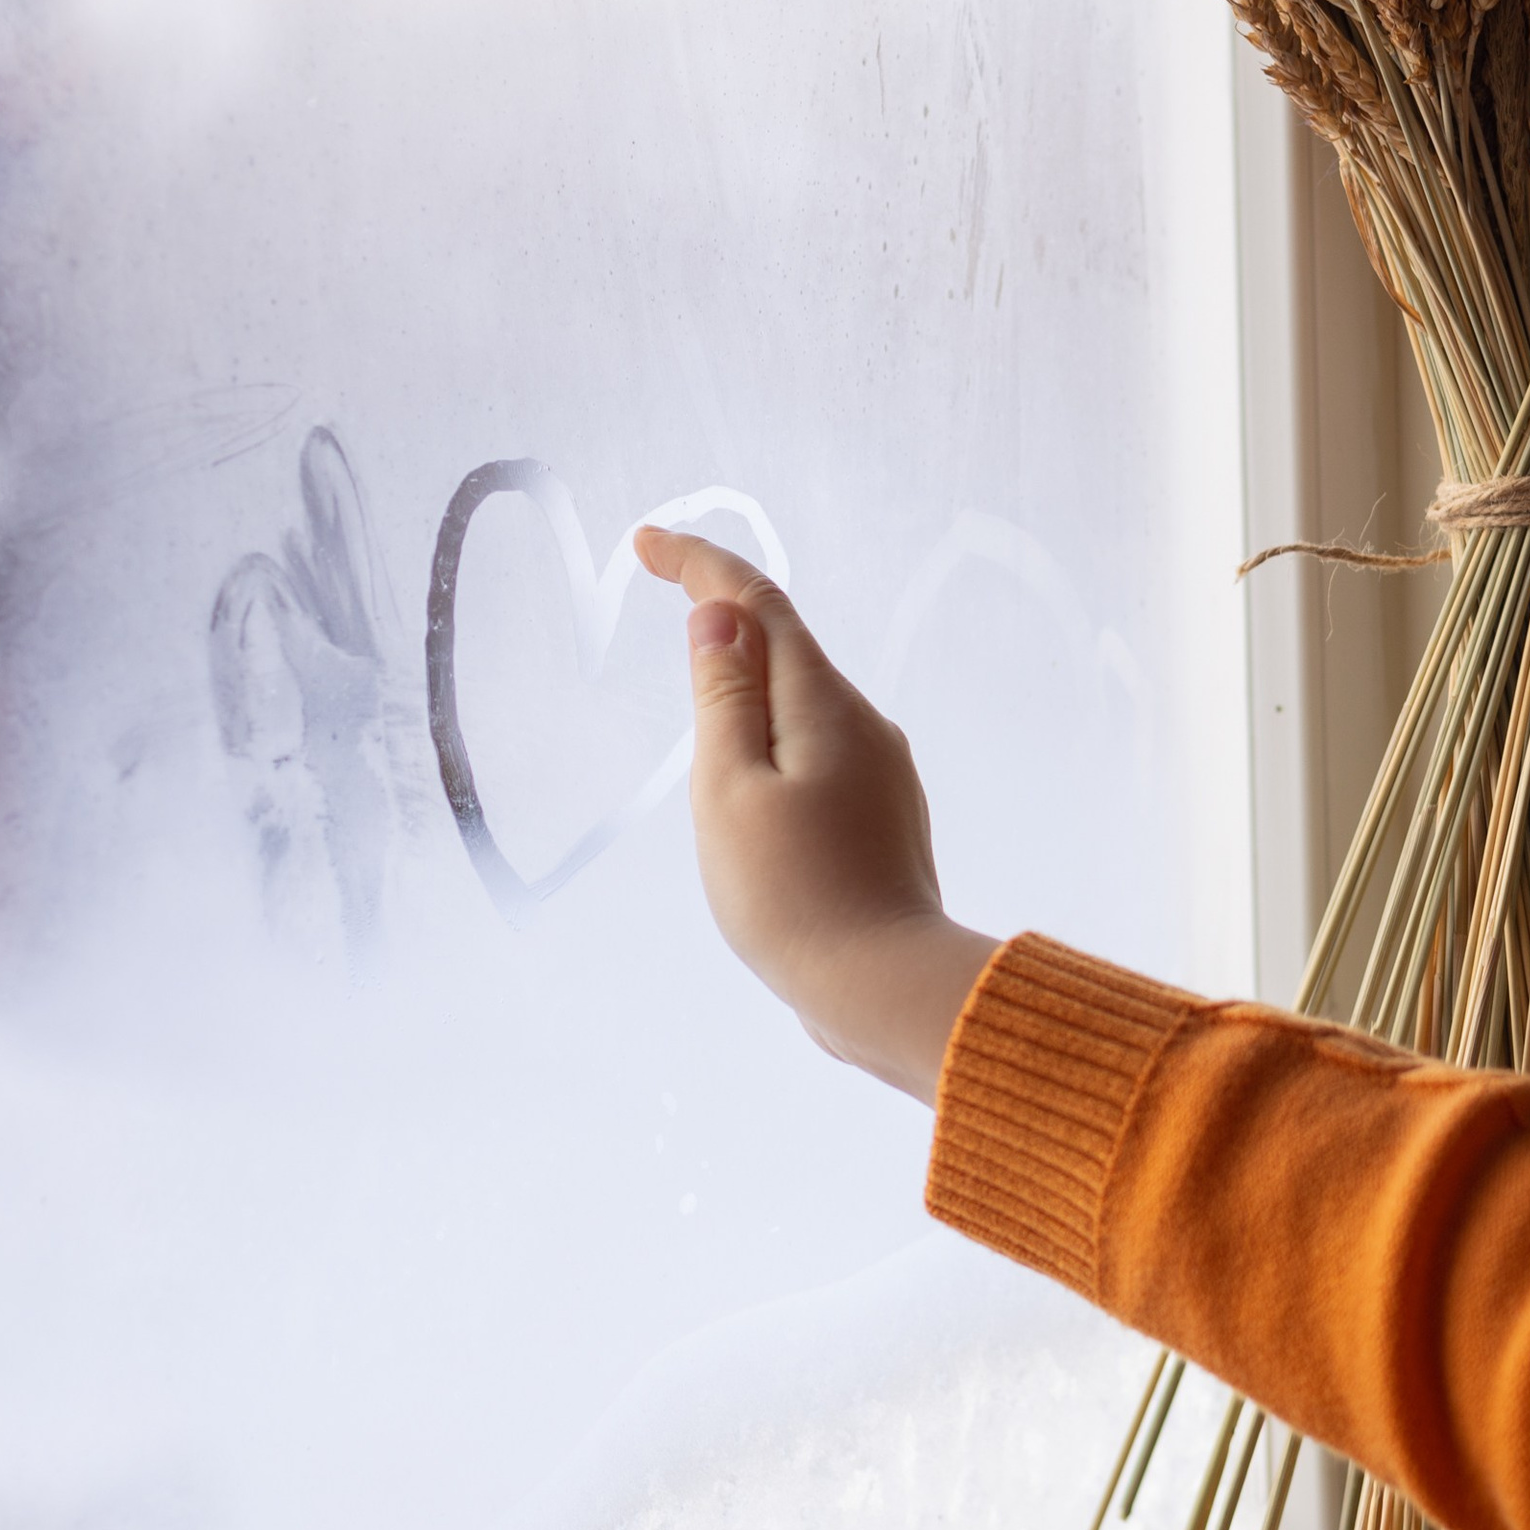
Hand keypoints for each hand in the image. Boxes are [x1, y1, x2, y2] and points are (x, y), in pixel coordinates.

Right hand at [634, 528, 998, 1102]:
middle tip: (663, 575)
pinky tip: (754, 765)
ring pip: (805, 700)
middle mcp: (864, 725)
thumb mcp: (731, 790)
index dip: (701, 563)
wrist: (882, 988)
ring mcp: (882, 773)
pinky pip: (820, 750)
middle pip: (787, 643)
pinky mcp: (882, 818)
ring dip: (752, 673)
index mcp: (824, 705)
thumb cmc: (793, 895)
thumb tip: (721, 613)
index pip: (759, 603)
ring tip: (699, 665)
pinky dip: (776, 730)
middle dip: (726, 607)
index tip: (647, 541)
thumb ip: (724, 698)